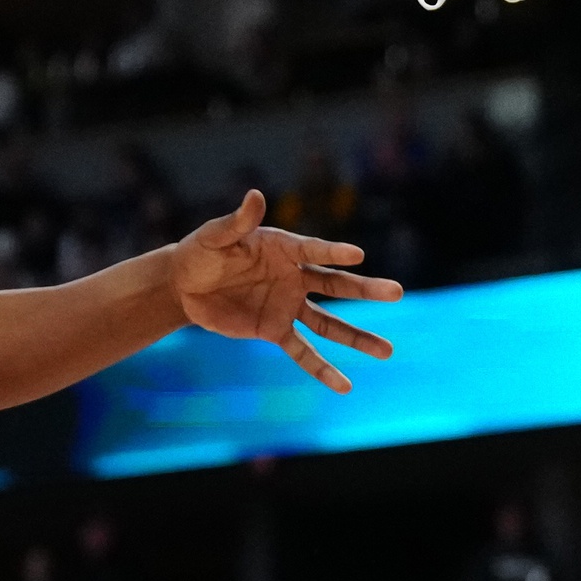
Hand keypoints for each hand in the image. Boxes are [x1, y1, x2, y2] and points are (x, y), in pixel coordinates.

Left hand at [167, 189, 403, 391]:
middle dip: (366, 289)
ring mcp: (287, 305)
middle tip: (397, 292)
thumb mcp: (215, 237)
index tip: (357, 255)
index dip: (333, 252)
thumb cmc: (200, 252)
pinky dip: (322, 369)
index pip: (313, 250)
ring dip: (357, 337)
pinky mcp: (274, 330)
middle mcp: (293, 276)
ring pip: (329, 323)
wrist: (184, 286)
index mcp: (283, 248)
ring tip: (387, 351)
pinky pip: (303, 351)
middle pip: (335, 285)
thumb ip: (237, 222)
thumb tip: (255, 195)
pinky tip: (345, 386)